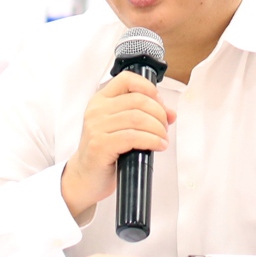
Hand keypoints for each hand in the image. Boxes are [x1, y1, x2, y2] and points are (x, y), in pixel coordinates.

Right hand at [59, 72, 174, 219]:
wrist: (85, 177)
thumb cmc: (105, 153)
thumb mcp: (122, 128)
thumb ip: (143, 116)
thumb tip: (170, 113)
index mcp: (101, 101)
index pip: (126, 79)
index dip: (148, 87)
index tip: (159, 101)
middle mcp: (97, 110)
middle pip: (138, 100)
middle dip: (159, 113)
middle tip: (164, 127)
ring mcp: (97, 127)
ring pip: (138, 118)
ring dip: (158, 129)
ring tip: (163, 138)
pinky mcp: (100, 145)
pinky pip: (133, 137)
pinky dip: (152, 140)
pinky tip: (158, 145)